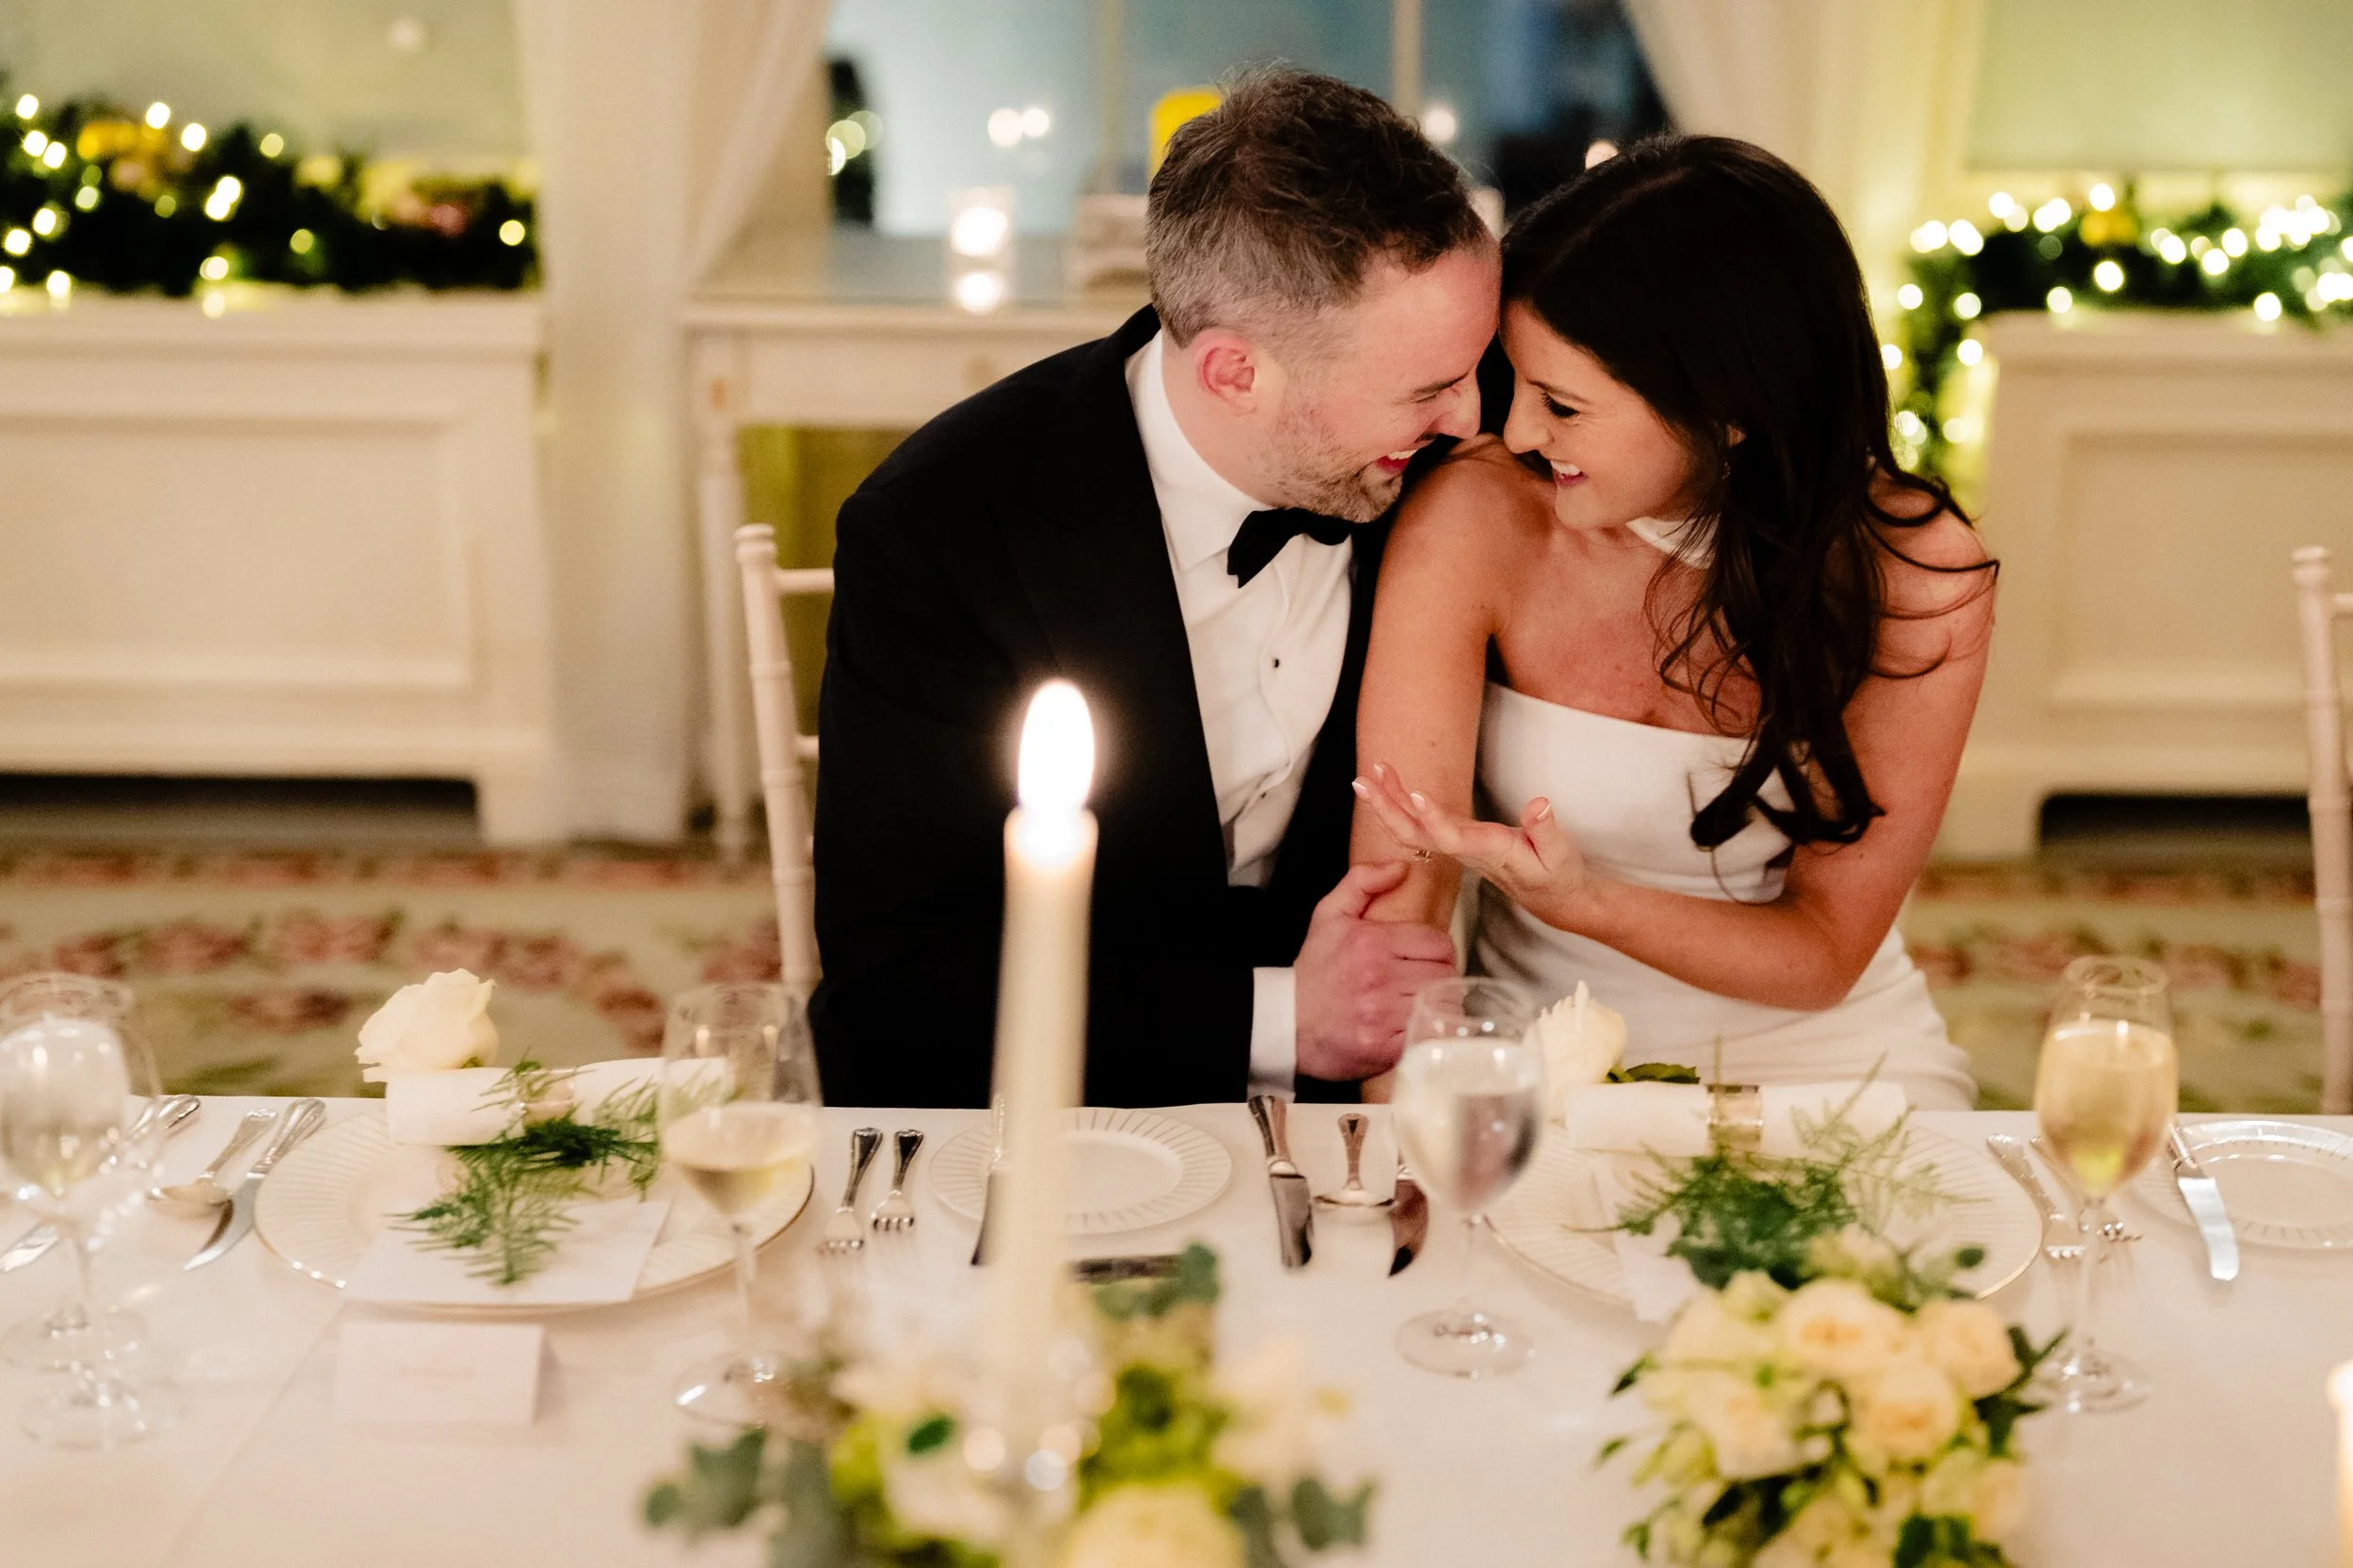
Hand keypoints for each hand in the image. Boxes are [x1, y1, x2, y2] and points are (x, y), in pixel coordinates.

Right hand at [1293, 861, 1458, 1081]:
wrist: (1285, 1023)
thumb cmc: (1313, 971)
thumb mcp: (1328, 916)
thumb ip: (1362, 882)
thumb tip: (1401, 867)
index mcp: (1372, 942)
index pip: (1439, 943)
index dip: (1438, 950)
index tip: (1427, 959)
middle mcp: (1380, 977)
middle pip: (1445, 974)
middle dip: (1440, 977)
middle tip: (1425, 981)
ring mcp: (1382, 1015)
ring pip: (1439, 1004)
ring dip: (1435, 1004)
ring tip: (1419, 1002)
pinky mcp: (1383, 1047)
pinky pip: (1425, 1034)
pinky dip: (1424, 1030)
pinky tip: (1410, 1025)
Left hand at [1353, 761, 1591, 930]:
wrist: (1551, 898)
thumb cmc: (1556, 874)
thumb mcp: (1560, 854)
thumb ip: (1545, 830)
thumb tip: (1538, 804)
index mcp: (1489, 852)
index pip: (1454, 838)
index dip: (1434, 818)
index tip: (1415, 794)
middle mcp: (1465, 851)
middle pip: (1416, 835)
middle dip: (1388, 810)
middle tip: (1362, 782)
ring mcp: (1457, 847)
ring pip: (1412, 829)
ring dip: (1388, 801)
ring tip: (1371, 771)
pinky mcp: (1457, 840)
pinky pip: (1419, 824)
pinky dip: (1401, 801)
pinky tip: (1389, 780)